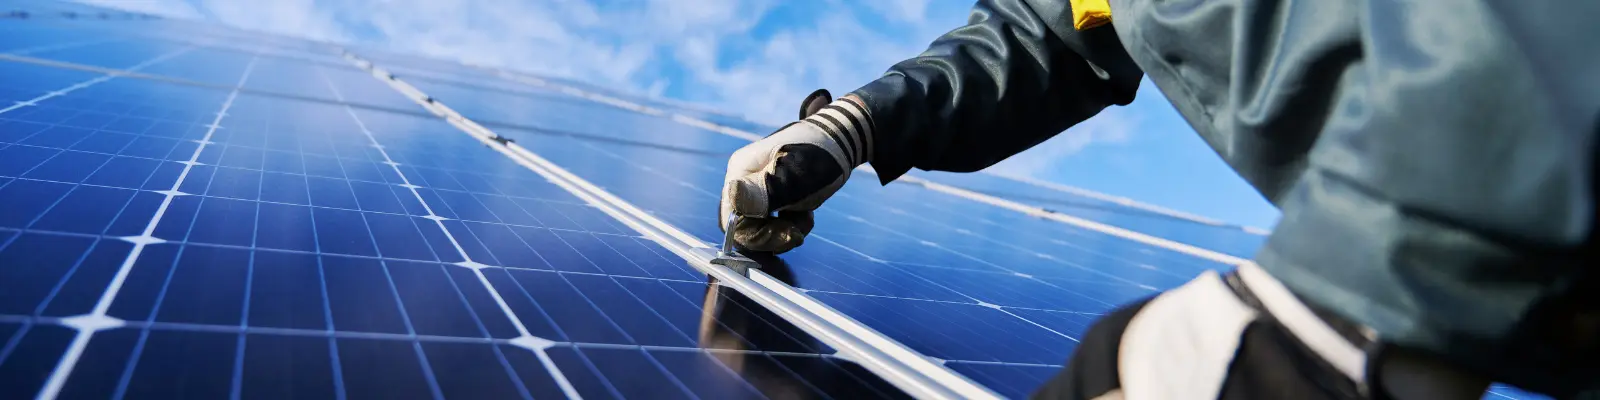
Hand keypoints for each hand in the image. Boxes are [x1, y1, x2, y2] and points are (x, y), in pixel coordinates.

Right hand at [719, 89, 873, 252]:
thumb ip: (765, 190)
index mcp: (741, 171)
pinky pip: (774, 222)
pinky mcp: (772, 194)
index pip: (733, 219)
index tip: (789, 237)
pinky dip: (791, 224)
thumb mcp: (795, 176)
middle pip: (746, 226)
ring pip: (761, 227)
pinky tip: (806, 214)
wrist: (842, 138)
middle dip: (776, 234)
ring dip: (786, 229)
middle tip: (801, 231)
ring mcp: (757, 187)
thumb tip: (734, 197)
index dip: (758, 236)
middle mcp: (743, 179)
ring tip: (807, 217)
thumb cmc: (819, 154)